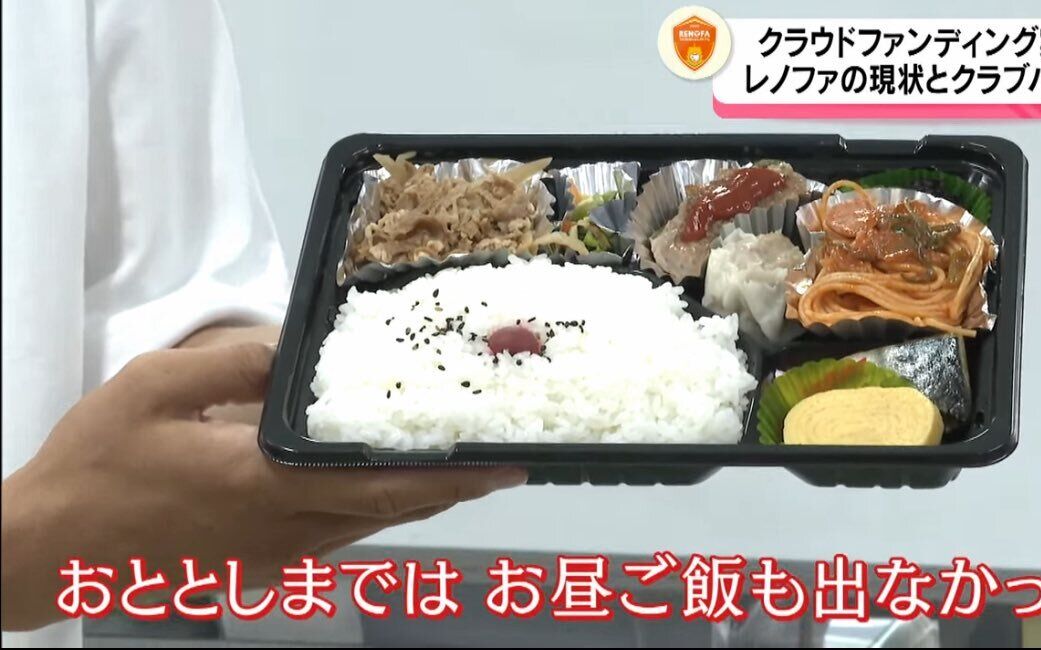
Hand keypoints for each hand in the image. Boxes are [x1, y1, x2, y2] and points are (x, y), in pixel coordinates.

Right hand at [0, 342, 525, 630]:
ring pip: (372, 529)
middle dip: (455, 488)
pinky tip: (384, 486)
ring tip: (460, 465)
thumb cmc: (97, 464)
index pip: (384, 484)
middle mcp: (290, 529)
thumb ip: (234, 363)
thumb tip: (292, 352)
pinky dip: (377, 512)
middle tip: (502, 458)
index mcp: (270, 484)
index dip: (452, 475)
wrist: (47, 549)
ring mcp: (279, 556)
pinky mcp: (263, 566)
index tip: (504, 461)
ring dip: (421, 500)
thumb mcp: (155, 387)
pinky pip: (340, 537)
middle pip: (394, 512)